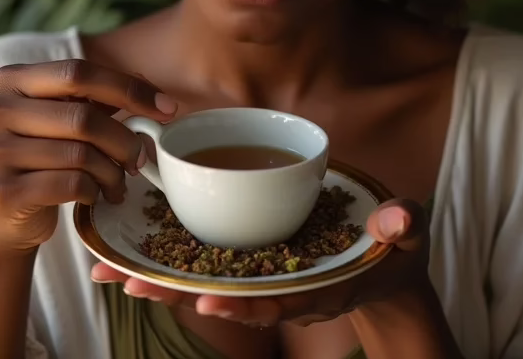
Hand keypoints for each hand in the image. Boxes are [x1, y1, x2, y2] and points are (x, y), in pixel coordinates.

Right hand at [0, 59, 176, 253]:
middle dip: (124, 139)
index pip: (78, 71)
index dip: (128, 88)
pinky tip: (93, 195)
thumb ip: (102, 98)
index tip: (167, 108)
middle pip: (82, 115)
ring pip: (80, 153)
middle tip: (141, 158)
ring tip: (117, 182)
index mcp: (9, 80)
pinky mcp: (1, 191)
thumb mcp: (67, 118)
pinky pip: (70, 183)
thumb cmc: (45, 156)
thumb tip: (158, 96)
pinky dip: (93, 191)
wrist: (6, 217)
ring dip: (112, 171)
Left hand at [91, 198, 429, 326]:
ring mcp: (268, 275)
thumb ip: (404, 226)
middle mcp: (285, 287)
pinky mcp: (259, 259)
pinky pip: (215, 262)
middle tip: (126, 282)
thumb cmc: (397, 251)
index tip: (205, 301)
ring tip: (114, 270)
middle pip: (226, 294)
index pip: (277, 300)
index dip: (242, 304)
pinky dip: (179, 260)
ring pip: (210, 281)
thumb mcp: (408, 236)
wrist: (388, 264)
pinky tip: (143, 251)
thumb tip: (399, 217)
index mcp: (319, 285)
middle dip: (176, 292)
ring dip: (163, 278)